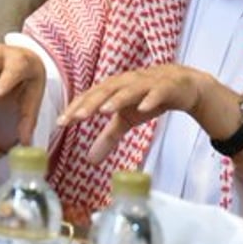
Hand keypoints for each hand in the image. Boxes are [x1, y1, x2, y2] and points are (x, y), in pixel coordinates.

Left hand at [57, 64, 210, 163]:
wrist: (182, 84)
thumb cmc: (148, 98)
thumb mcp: (127, 119)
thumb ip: (109, 136)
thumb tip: (89, 160)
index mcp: (114, 88)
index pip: (90, 97)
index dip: (76, 109)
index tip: (61, 123)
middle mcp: (127, 82)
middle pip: (105, 91)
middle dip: (90, 104)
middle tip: (76, 118)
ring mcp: (147, 83)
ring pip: (129, 89)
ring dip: (116, 99)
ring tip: (104, 110)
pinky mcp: (166, 86)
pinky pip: (157, 92)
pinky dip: (150, 99)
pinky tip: (143, 108)